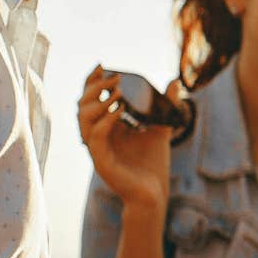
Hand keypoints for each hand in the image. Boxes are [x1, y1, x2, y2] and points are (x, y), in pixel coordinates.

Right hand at [77, 65, 175, 209]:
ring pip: (82, 120)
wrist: (154, 192)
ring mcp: (96, 149)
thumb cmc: (153, 163)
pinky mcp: (101, 161)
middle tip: (115, 77)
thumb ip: (166, 105)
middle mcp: (97, 135)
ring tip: (118, 92)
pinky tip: (119, 111)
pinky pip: (94, 138)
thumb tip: (174, 81)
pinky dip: (104, 122)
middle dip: (95, 88)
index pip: (91, 99)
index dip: (92, 81)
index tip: (102, 65)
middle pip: (82, 105)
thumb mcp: (161, 126)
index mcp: (106, 126)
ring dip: (98, 103)